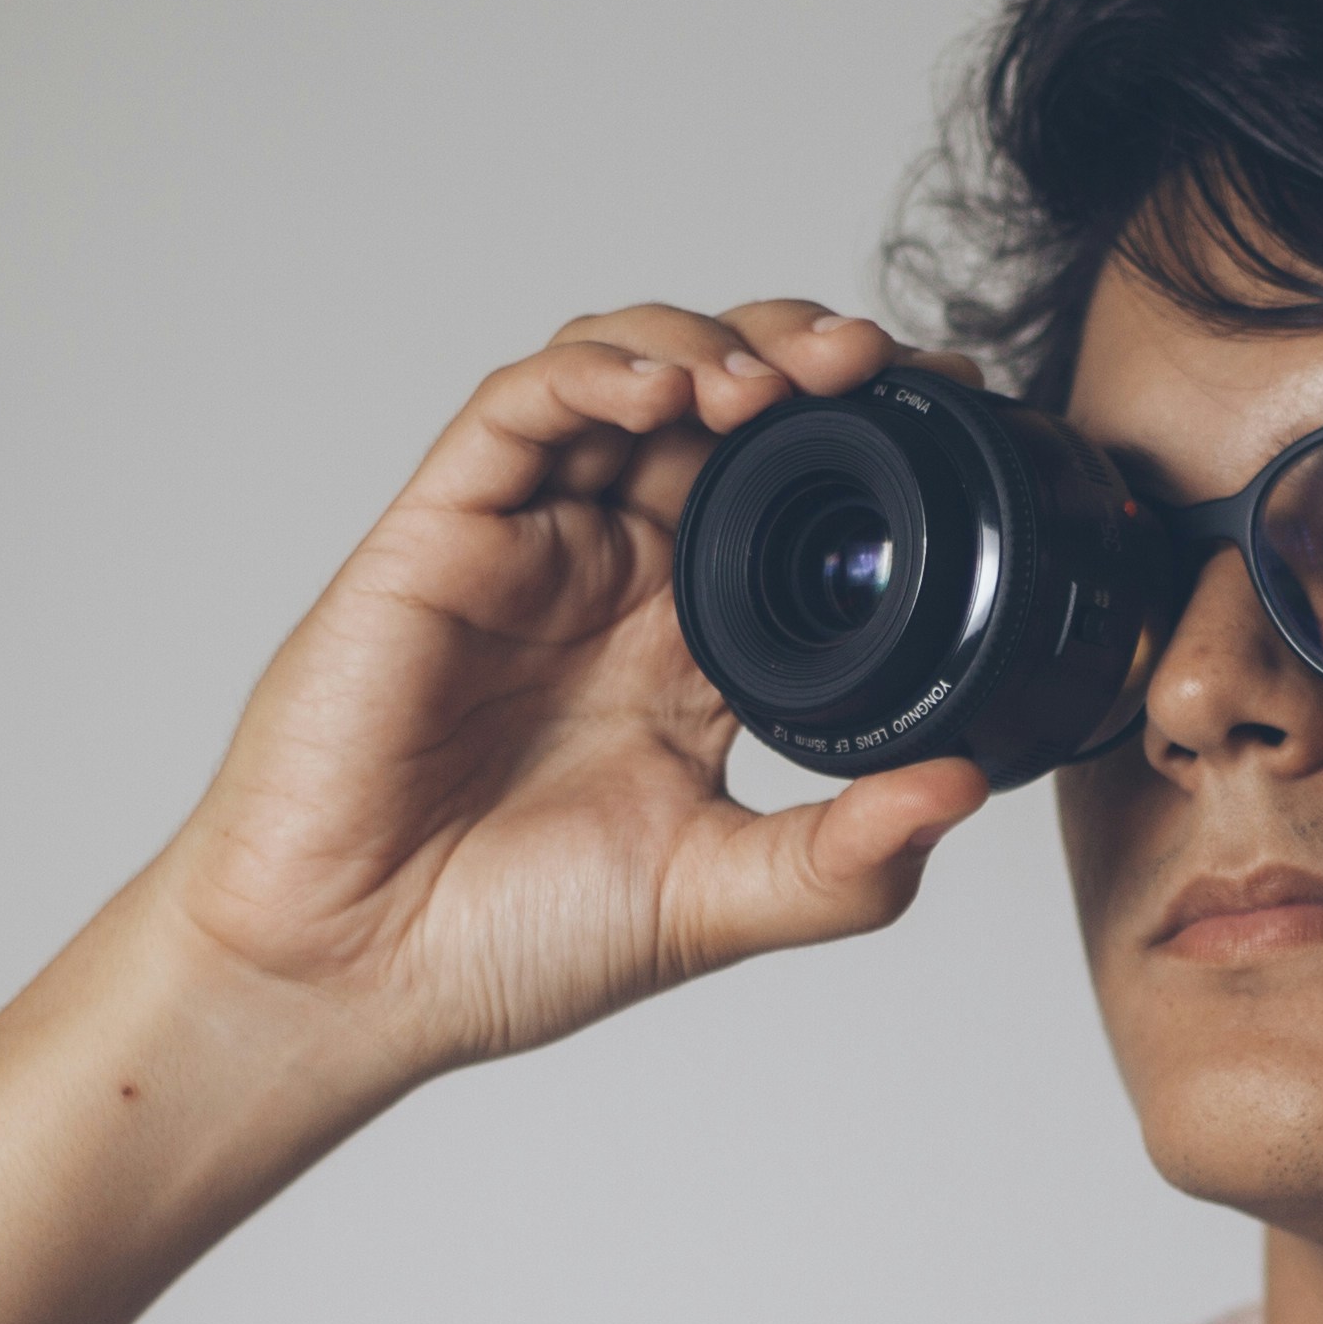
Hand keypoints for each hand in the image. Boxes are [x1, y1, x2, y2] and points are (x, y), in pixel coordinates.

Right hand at [149, 300, 992, 1083]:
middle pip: (716, 402)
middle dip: (802, 354)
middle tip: (877, 362)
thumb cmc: (507, 943)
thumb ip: (845, 858)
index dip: (864, 431)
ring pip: (621, 374)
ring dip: (708, 344)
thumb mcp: (714, 900)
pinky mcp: (440, 535)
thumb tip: (968, 791)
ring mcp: (527, 548)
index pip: (788, 491)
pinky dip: (592, 373)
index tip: (948, 404)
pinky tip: (663, 389)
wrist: (354, 979)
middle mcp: (611, 577)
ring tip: (780, 378)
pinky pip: (516, 411)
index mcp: (687, 645)